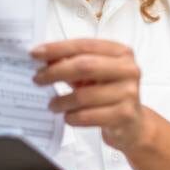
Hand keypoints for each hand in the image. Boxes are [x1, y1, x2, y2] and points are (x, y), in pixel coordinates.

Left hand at [31, 39, 155, 151]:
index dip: (58, 48)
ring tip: (52, 104)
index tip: (35, 54)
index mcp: (121, 52)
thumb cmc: (109, 94)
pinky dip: (72, 117)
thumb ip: (72, 63)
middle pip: (84, 66)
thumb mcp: (93, 75)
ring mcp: (129, 93)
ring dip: (61, 101)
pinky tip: (67, 117)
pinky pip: (88, 116)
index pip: (84, 45)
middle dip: (56, 72)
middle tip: (37, 79)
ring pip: (84, 95)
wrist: (133, 125)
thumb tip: (43, 57)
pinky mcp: (125, 115)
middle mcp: (128, 69)